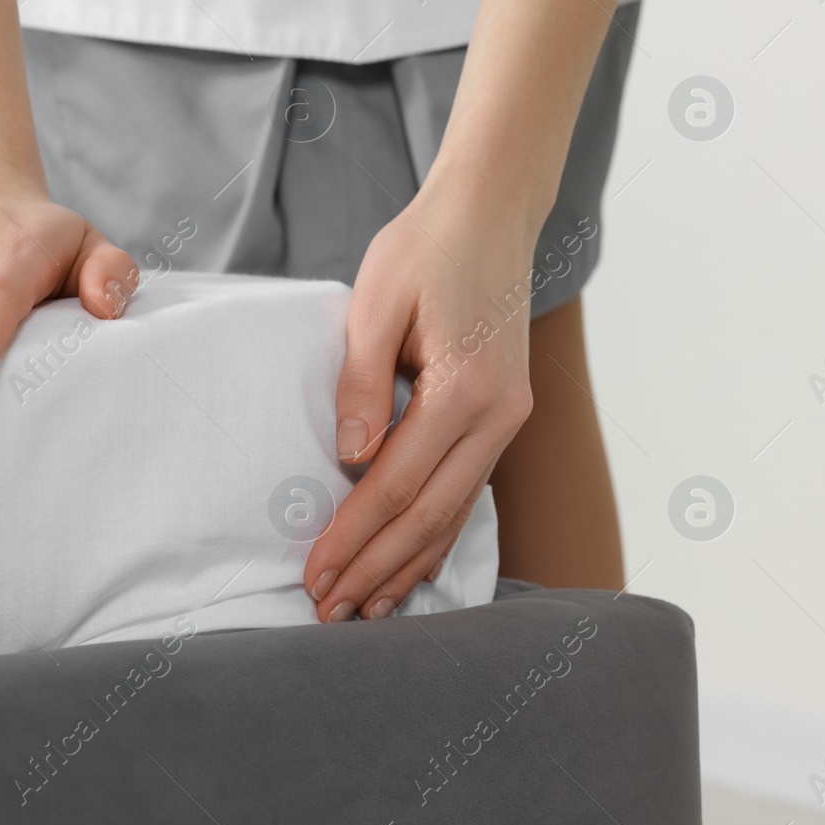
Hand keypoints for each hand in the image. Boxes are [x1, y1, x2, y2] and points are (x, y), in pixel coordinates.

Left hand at [302, 181, 537, 621]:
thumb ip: (361, 382)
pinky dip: (437, 534)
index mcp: (464, 388)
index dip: (351, 536)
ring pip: (456, 513)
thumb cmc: (423, 248)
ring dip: (407, 565)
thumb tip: (350, 461)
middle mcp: (500, 414)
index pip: (395, 484)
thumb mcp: (376, 300)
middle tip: (328, 612)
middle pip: (430, 516)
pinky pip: (468, 490)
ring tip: (365, 610)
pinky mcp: (505, 414)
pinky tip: (412, 567)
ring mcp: (510, 417)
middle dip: (375, 569)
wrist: (488, 212)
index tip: (313, 574)